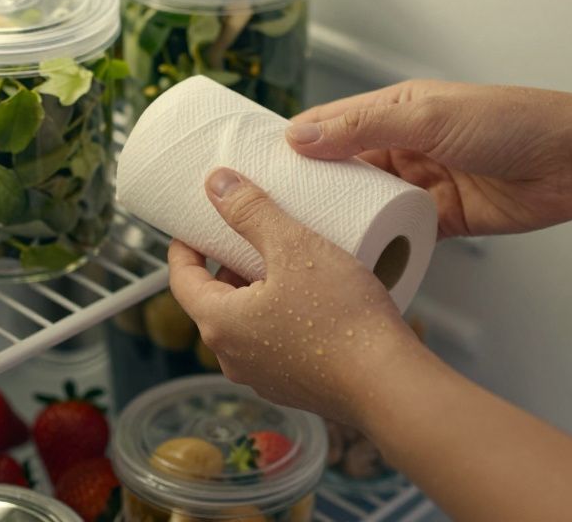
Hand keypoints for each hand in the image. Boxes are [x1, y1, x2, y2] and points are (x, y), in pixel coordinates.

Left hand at [168, 167, 424, 426]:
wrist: (390, 384)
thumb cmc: (342, 318)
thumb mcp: (294, 248)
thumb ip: (251, 212)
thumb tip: (217, 184)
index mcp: (219, 324)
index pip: (181, 279)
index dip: (185, 247)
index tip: (196, 225)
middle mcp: (232, 358)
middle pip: (214, 300)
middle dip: (227, 265)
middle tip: (250, 234)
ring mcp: (262, 377)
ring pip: (245, 323)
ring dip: (257, 291)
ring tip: (287, 261)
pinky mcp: (292, 387)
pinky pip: (273, 344)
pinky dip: (280, 317)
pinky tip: (312, 298)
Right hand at [286, 80, 571, 237]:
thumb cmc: (511, 122)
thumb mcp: (428, 118)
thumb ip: (363, 129)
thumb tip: (301, 136)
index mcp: (396, 111)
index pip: (331, 125)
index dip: (294, 144)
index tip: (258, 165)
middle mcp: (404, 146)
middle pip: (343, 170)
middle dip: (311, 190)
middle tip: (273, 213)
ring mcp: (422, 184)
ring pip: (366, 205)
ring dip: (342, 220)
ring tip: (306, 240)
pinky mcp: (441, 219)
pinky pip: (398, 233)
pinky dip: (378, 244)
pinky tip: (355, 257)